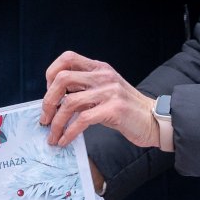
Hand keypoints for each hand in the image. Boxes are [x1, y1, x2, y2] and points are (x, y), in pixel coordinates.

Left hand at [41, 51, 157, 147]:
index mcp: (100, 68)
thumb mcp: (105, 91)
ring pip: (70, 102)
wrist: (154, 120)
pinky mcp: (114, 109)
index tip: (49, 94)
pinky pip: (82, 120)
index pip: (68, 58)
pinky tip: (65, 141)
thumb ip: (85, 89)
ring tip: (53, 136)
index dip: (51, 74)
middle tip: (45, 119)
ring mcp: (110, 91)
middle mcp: (104, 75)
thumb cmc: (126, 109)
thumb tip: (55, 101)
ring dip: (56, 122)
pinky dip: (69, 132)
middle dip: (48, 101)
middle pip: (62, 79)